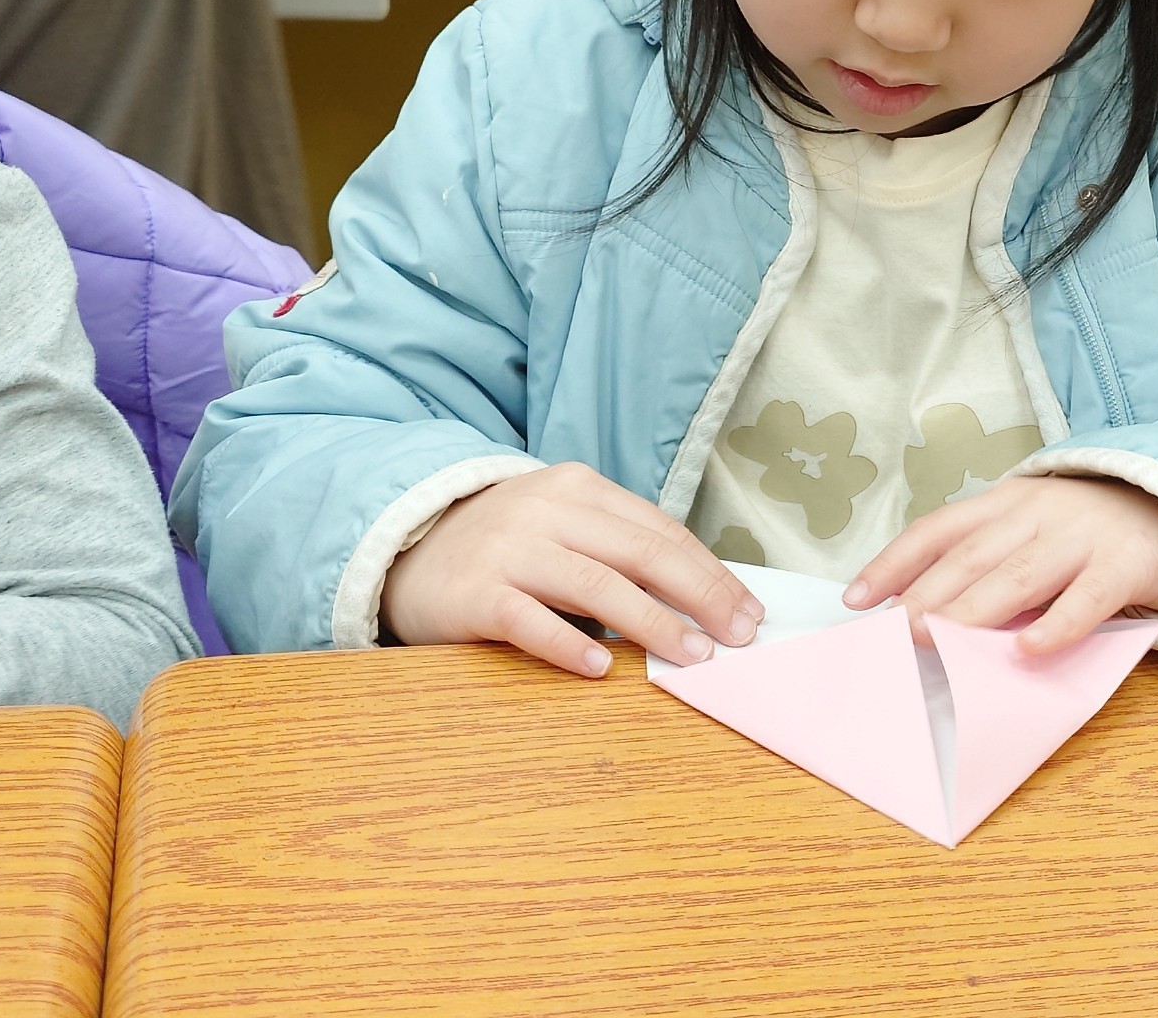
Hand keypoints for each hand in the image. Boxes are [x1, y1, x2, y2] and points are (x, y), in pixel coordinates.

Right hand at [381, 462, 760, 676]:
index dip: (711, 572)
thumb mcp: (564, 529)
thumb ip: (619, 553)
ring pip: (595, 585)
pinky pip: (529, 620)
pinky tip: (603, 667)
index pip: (661, 531)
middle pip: (640, 553)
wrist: (408, 550)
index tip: (749, 611)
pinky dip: (569, 643)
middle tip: (738, 636)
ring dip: (651, 623)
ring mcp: (508, 549)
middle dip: (699, 595)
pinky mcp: (474, 593)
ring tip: (692, 656)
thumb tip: (701, 602)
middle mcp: (546, 511)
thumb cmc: (507, 549)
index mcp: (579, 489)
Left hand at [845, 476, 1157, 655]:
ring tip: (935, 640)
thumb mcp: (1033, 532)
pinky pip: (1086, 599)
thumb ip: (990, 561)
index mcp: (1007, 503)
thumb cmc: (1092, 534)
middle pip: (970, 557)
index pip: (937, 530)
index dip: (893, 562)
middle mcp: (1038, 513)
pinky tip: (1029, 650)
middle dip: (924, 596)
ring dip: (971, 611)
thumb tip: (922, 614)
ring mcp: (1082, 536)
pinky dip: (1056, 625)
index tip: (855, 600)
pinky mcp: (1126, 564)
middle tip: (890, 633)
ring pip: (1017, 577)